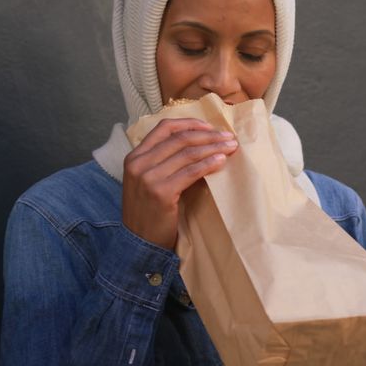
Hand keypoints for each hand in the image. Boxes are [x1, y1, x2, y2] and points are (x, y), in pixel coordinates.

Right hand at [121, 118, 237, 249]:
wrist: (139, 242)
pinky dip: (208, 164)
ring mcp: (148, 177)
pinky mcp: (161, 192)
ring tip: (230, 147)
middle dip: (208, 135)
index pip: (164, 128)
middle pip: (180, 139)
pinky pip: (190, 172)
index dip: (189, 123)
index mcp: (135, 156)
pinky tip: (221, 161)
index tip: (210, 127)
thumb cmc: (149, 211)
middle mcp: (138, 163)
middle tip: (228, 137)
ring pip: (188, 153)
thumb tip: (197, 143)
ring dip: (213, 147)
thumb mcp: (147, 180)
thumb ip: (162, 161)